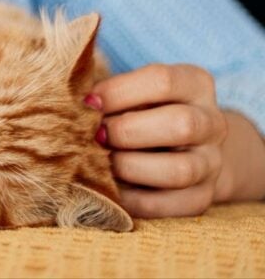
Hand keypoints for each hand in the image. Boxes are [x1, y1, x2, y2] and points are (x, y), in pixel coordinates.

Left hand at [91, 63, 264, 217]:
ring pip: (179, 170)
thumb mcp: (131, 91)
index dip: (118, 92)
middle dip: (126, 131)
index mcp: (195, 84)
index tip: (88, 103)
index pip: (163, 81)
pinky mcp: (201, 198)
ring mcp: (210, 163)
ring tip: (100, 162)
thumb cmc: (139, 109)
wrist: (179, 147)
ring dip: (129, 167)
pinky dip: (130, 199)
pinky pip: (167, 204)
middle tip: (95, 135)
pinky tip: (107, 187)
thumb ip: (108, 95)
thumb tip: (73, 107)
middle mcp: (212, 123)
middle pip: (181, 125)